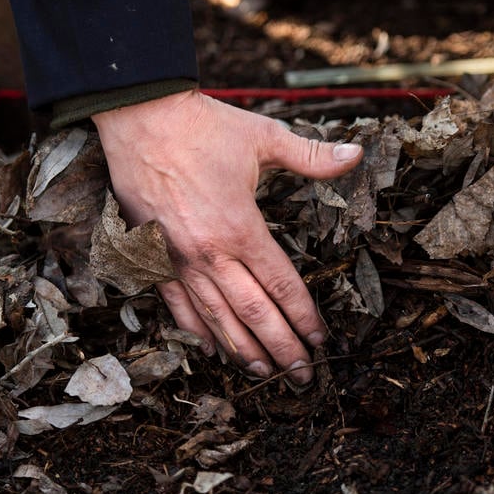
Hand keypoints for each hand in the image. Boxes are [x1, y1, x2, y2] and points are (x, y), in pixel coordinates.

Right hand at [92, 89, 362, 383]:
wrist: (138, 118)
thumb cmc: (200, 127)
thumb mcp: (262, 137)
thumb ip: (310, 156)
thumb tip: (355, 155)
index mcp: (241, 228)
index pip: (281, 286)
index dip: (304, 317)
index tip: (320, 340)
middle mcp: (210, 253)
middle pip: (253, 314)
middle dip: (281, 348)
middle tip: (301, 375)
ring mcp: (179, 260)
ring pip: (216, 319)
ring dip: (242, 349)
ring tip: (262, 372)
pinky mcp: (153, 258)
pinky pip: (177, 305)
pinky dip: (195, 331)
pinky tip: (210, 348)